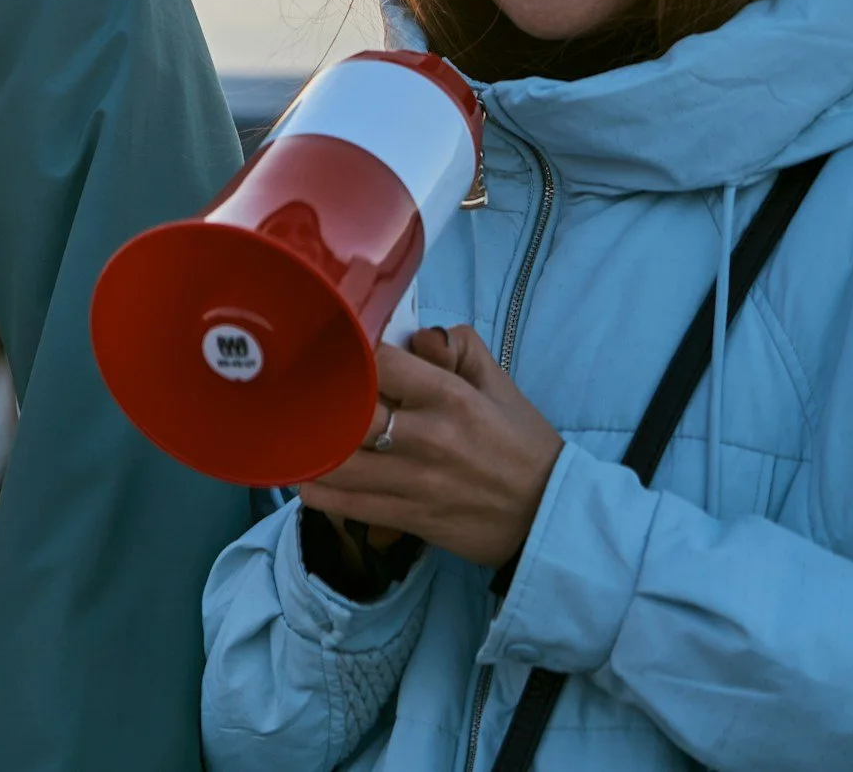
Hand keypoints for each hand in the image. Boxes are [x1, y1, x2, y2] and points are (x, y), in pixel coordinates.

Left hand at [299, 325, 563, 569]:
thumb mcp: (500, 387)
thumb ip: (459, 349)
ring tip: (302, 433)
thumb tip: (417, 334)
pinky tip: (311, 474)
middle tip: (308, 393)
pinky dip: (317, 488)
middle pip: (348, 409)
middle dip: (323, 399)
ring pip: (335, 460)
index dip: (355, 353)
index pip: (379, 361)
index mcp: (451, 397)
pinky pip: (343, 503)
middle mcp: (427, 436)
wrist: (550, 518)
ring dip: (310, 446)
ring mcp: (414, 480)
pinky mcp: (407, 517)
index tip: (343, 354)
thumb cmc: (523, 447)